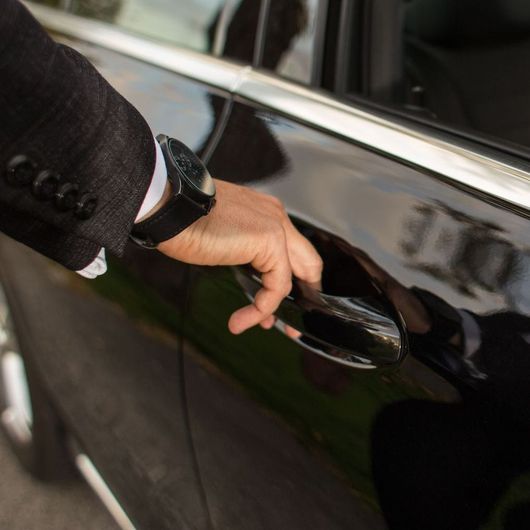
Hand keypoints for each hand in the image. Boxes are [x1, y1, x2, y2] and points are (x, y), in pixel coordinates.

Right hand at [157, 179, 322, 333]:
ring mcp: (276, 226)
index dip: (290, 281)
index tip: (276, 306)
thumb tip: (249, 279)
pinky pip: (276, 286)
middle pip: (307, 264)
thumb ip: (243, 255)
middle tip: (288, 325)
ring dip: (272, 309)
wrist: (169, 208)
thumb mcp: (221, 239)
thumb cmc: (183, 220)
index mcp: (265, 212)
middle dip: (301, 299)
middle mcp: (275, 216)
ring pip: (292, 279)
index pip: (293, 251)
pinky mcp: (271, 241)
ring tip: (257, 326)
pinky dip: (261, 308)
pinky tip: (240, 319)